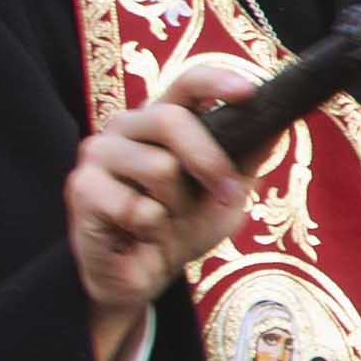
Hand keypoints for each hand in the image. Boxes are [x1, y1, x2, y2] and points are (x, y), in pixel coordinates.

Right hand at [69, 54, 262, 360]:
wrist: (144, 278)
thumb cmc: (181, 228)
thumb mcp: (226, 193)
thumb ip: (246, 158)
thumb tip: (278, 122)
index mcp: (160, 118)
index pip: (186, 84)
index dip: (217, 82)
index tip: (250, 93)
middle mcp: (125, 126)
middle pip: (172, 120)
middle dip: (210, 162)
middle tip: (226, 194)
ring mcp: (98, 154)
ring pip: (159, 168)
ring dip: (176, 207)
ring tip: (164, 221)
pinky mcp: (82, 189)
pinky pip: (137, 207)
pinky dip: (152, 230)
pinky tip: (139, 236)